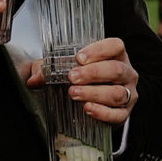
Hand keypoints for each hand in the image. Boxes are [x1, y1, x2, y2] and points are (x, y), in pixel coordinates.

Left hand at [22, 37, 139, 124]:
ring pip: (118, 93)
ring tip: (74, 94)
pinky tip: (87, 108)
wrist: (93, 106)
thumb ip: (47, 71)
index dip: (99, 50)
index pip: (115, 46)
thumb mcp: (64, 70)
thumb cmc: (82, 81)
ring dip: (95, 93)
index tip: (79, 57)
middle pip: (116, 70)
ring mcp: (129, 94)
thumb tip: (33, 79)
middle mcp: (126, 73)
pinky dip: (102, 112)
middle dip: (93, 73)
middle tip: (72, 77)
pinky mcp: (124, 114)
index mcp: (116, 56)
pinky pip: (117, 114)